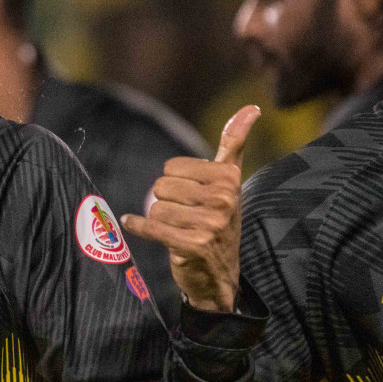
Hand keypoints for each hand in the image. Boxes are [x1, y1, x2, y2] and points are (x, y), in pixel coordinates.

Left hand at [121, 105, 260, 313]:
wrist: (220, 274)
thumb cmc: (220, 220)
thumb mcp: (229, 180)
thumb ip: (234, 143)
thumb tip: (251, 107)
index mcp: (229, 179)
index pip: (172, 167)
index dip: (174, 182)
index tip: (192, 197)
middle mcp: (224, 199)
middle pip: (161, 186)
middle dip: (165, 202)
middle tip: (183, 216)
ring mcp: (210, 223)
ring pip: (155, 208)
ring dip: (160, 220)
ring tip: (178, 230)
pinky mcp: (192, 245)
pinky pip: (151, 227)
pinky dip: (137, 225)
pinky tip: (131, 223)